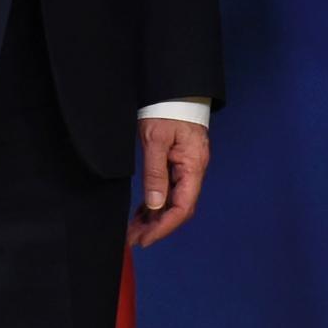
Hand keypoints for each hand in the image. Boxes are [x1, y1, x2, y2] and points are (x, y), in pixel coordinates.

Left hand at [128, 116, 209, 246]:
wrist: (174, 89)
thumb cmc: (166, 108)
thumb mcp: (155, 139)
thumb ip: (155, 173)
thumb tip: (155, 205)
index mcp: (193, 166)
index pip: (183, 207)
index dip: (164, 227)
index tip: (145, 239)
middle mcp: (193, 170)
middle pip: (178, 208)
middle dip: (157, 226)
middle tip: (133, 239)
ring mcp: (186, 167)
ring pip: (172, 201)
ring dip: (154, 218)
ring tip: (133, 231)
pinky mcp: (177, 163)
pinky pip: (168, 190)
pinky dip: (155, 204)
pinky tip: (141, 213)